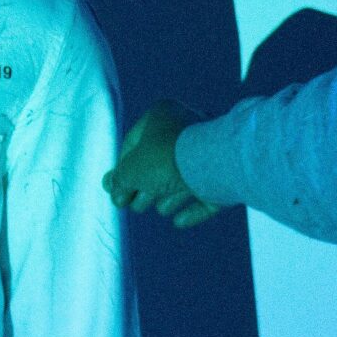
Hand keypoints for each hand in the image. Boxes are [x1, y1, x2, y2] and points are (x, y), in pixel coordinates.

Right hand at [103, 102, 219, 227]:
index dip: (121, 170)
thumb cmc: (166, 159)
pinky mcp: (224, 175)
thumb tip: (113, 189)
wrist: (213, 163)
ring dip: (170, 197)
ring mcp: (207, 153)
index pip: (133, 143)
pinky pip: (203, 194)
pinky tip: (179, 221)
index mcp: (162, 115)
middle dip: (146, 188)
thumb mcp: (131, 170)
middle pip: (158, 163)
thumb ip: (119, 181)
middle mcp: (187, 129)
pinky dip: (192, 208)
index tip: (115, 191)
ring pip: (182, 178)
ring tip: (162, 209)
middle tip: (134, 206)